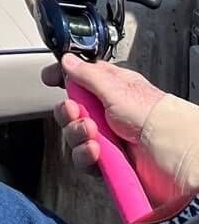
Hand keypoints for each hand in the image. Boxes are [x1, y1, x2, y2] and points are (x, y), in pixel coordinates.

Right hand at [54, 54, 189, 207]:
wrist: (173, 161)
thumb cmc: (155, 119)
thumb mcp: (118, 89)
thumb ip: (88, 75)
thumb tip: (67, 60)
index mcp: (113, 90)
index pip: (81, 78)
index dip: (64, 77)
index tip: (49, 78)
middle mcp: (108, 114)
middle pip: (72, 109)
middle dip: (68, 111)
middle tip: (75, 112)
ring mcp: (108, 139)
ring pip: (74, 135)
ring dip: (76, 134)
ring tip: (90, 133)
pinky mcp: (107, 164)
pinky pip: (83, 159)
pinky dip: (85, 155)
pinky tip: (95, 152)